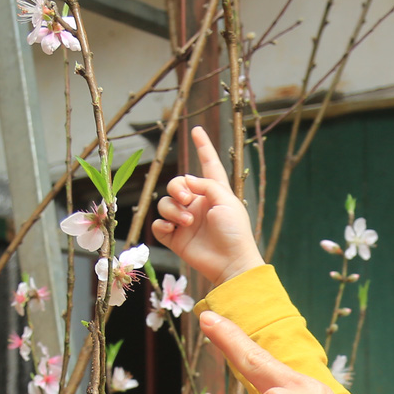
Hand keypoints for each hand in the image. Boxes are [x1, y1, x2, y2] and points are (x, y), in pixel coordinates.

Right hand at [152, 127, 263, 285]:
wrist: (231, 262)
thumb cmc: (235, 231)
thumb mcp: (226, 201)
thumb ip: (206, 185)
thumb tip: (186, 181)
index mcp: (214, 192)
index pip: (208, 164)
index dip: (204, 146)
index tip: (197, 130)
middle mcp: (198, 204)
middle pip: (176, 184)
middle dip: (177, 188)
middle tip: (187, 199)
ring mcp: (186, 221)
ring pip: (165, 204)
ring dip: (173, 210)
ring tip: (187, 221)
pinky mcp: (176, 238)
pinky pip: (159, 225)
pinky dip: (162, 225)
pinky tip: (173, 229)